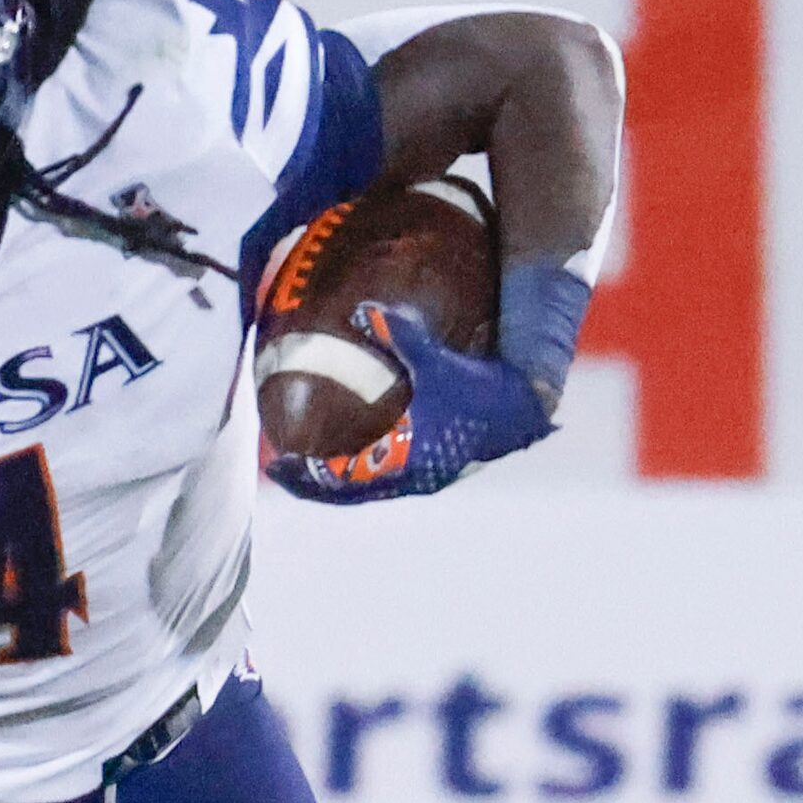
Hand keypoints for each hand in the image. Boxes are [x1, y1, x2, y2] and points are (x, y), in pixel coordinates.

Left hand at [265, 301, 553, 504]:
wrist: (525, 406)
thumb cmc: (479, 385)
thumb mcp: (435, 361)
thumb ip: (399, 335)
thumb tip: (365, 310)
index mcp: (406, 461)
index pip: (342, 483)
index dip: (306, 478)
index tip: (277, 466)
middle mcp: (411, 478)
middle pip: (346, 492)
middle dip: (311, 481)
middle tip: (279, 468)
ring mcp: (421, 477)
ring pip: (364, 489)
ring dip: (333, 481)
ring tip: (302, 466)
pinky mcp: (430, 470)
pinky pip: (382, 479)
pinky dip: (356, 473)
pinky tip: (341, 458)